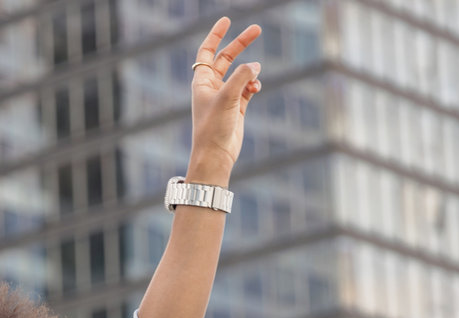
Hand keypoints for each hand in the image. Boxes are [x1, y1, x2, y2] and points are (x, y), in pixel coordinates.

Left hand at [188, 17, 262, 181]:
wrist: (216, 156)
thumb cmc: (213, 128)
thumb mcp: (227, 97)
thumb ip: (241, 77)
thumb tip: (255, 65)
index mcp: (202, 82)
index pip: (207, 52)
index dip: (215, 35)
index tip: (227, 20)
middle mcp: (212, 87)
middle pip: (226, 58)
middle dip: (240, 44)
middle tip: (257, 29)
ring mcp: (225, 96)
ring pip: (240, 73)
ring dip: (250, 71)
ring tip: (255, 78)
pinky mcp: (237, 107)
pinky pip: (248, 88)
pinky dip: (254, 85)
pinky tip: (256, 88)